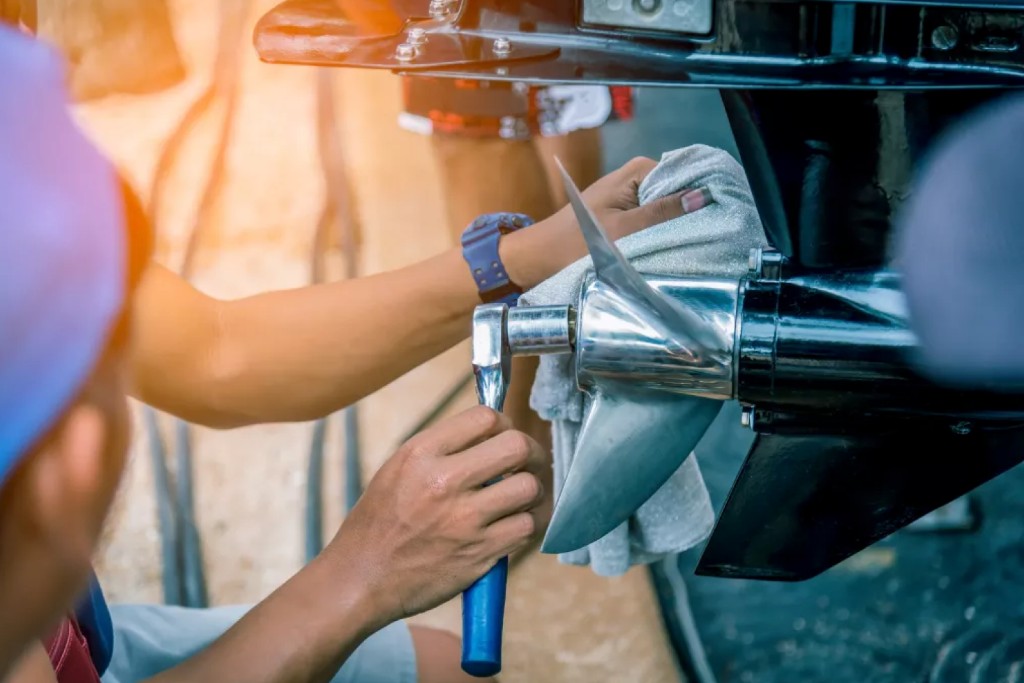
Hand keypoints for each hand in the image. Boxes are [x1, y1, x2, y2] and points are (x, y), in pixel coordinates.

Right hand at [325, 406, 549, 624]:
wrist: (362, 578)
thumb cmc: (379, 523)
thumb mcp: (397, 469)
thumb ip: (442, 449)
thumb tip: (490, 432)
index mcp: (421, 453)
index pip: (484, 418)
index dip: (504, 423)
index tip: (504, 435)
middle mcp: (444, 481)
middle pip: (517, 447)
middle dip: (531, 452)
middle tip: (528, 461)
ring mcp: (464, 519)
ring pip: (529, 488)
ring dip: (532, 491)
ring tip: (521, 496)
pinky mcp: (479, 553)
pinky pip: (526, 527)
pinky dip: (526, 523)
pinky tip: (514, 523)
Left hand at [501, 156, 696, 288]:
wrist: (543, 256)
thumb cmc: (576, 242)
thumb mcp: (625, 229)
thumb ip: (662, 212)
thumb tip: (702, 196)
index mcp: (637, 170)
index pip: (684, 173)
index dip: (702, 192)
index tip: (722, 211)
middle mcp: (636, 177)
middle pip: (678, 190)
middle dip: (690, 209)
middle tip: (710, 232)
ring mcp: (631, 194)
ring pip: (667, 206)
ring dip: (676, 223)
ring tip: (694, 241)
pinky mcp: (626, 212)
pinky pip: (654, 217)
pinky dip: (662, 230)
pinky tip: (672, 244)